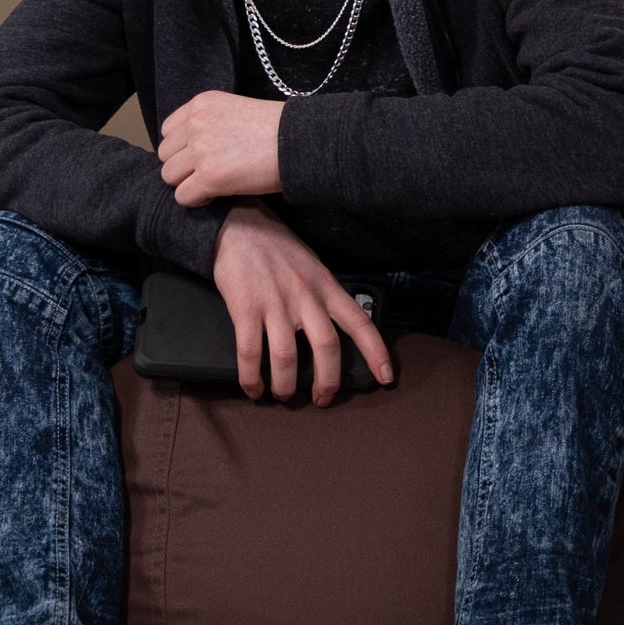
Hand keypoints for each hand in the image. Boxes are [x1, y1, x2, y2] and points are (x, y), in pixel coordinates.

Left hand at [157, 92, 283, 205]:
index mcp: (201, 104)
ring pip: (169, 176)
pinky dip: (198, 200)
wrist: (299, 141)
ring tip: (214, 183)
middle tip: (209, 172)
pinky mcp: (209, 176)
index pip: (168, 131)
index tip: (203, 155)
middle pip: (165, 155)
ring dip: (188, 183)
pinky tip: (218, 194)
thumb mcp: (236, 110)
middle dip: (184, 167)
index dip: (183, 148)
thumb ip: (208, 123)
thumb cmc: (277, 129)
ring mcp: (200, 150)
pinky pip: (183, 197)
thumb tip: (188, 149)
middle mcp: (195, 124)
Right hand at [211, 203, 394, 403]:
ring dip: (286, 385)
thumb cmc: (276, 247)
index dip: (376, 352)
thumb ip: (324, 296)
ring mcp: (274, 303)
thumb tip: (335, 330)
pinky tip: (254, 388)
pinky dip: (252, 378)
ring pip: (288, 357)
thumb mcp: (313, 265)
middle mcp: (305, 296)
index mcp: (326, 286)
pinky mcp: (245, 308)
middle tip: (322, 399)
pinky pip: (251, 353)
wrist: (238, 225)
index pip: (360, 322)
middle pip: (327, 347)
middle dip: (327, 382)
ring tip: (283, 396)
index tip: (385, 377)